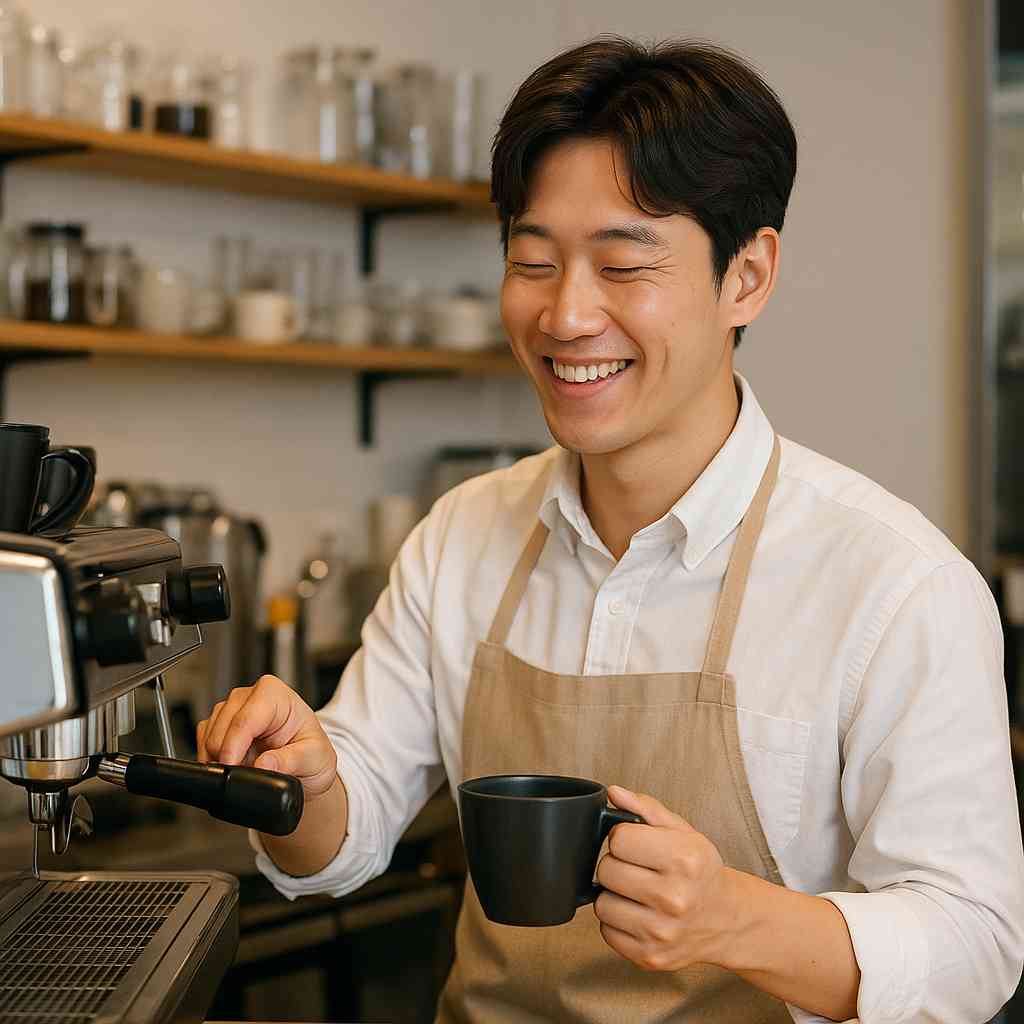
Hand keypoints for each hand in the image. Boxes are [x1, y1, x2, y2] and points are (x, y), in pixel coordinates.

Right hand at [196, 675, 337, 799]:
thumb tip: (263, 764)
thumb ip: (290, 760)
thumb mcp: (313, 758)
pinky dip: (212, 757)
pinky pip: (203, 740)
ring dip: (219, 757)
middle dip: (227, 755)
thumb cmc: (313, 753)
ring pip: (209, 734)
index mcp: (275, 694)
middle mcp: (250, 696)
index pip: (244, 719)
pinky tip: (234, 764)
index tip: (233, 768)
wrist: (307, 764)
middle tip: (246, 773)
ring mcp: (233, 708)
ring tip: (246, 767)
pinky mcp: (221, 723)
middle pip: (222, 727)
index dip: (234, 747)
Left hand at [594, 785, 737, 971]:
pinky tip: (638, 914)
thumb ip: (645, 808)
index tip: (636, 844)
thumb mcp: (682, 831)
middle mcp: (674, 898)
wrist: (726, 919)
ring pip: (602, 903)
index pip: (619, 839)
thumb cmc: (700, 871)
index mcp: (684, 859)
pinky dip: (617, 922)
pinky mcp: (650, 957)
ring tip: (637, 892)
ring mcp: (661, 932)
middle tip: (637, 868)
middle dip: (617, 865)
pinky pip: (606, 932)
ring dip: (614, 895)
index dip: (623, 838)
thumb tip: (614, 793)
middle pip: (606, 871)